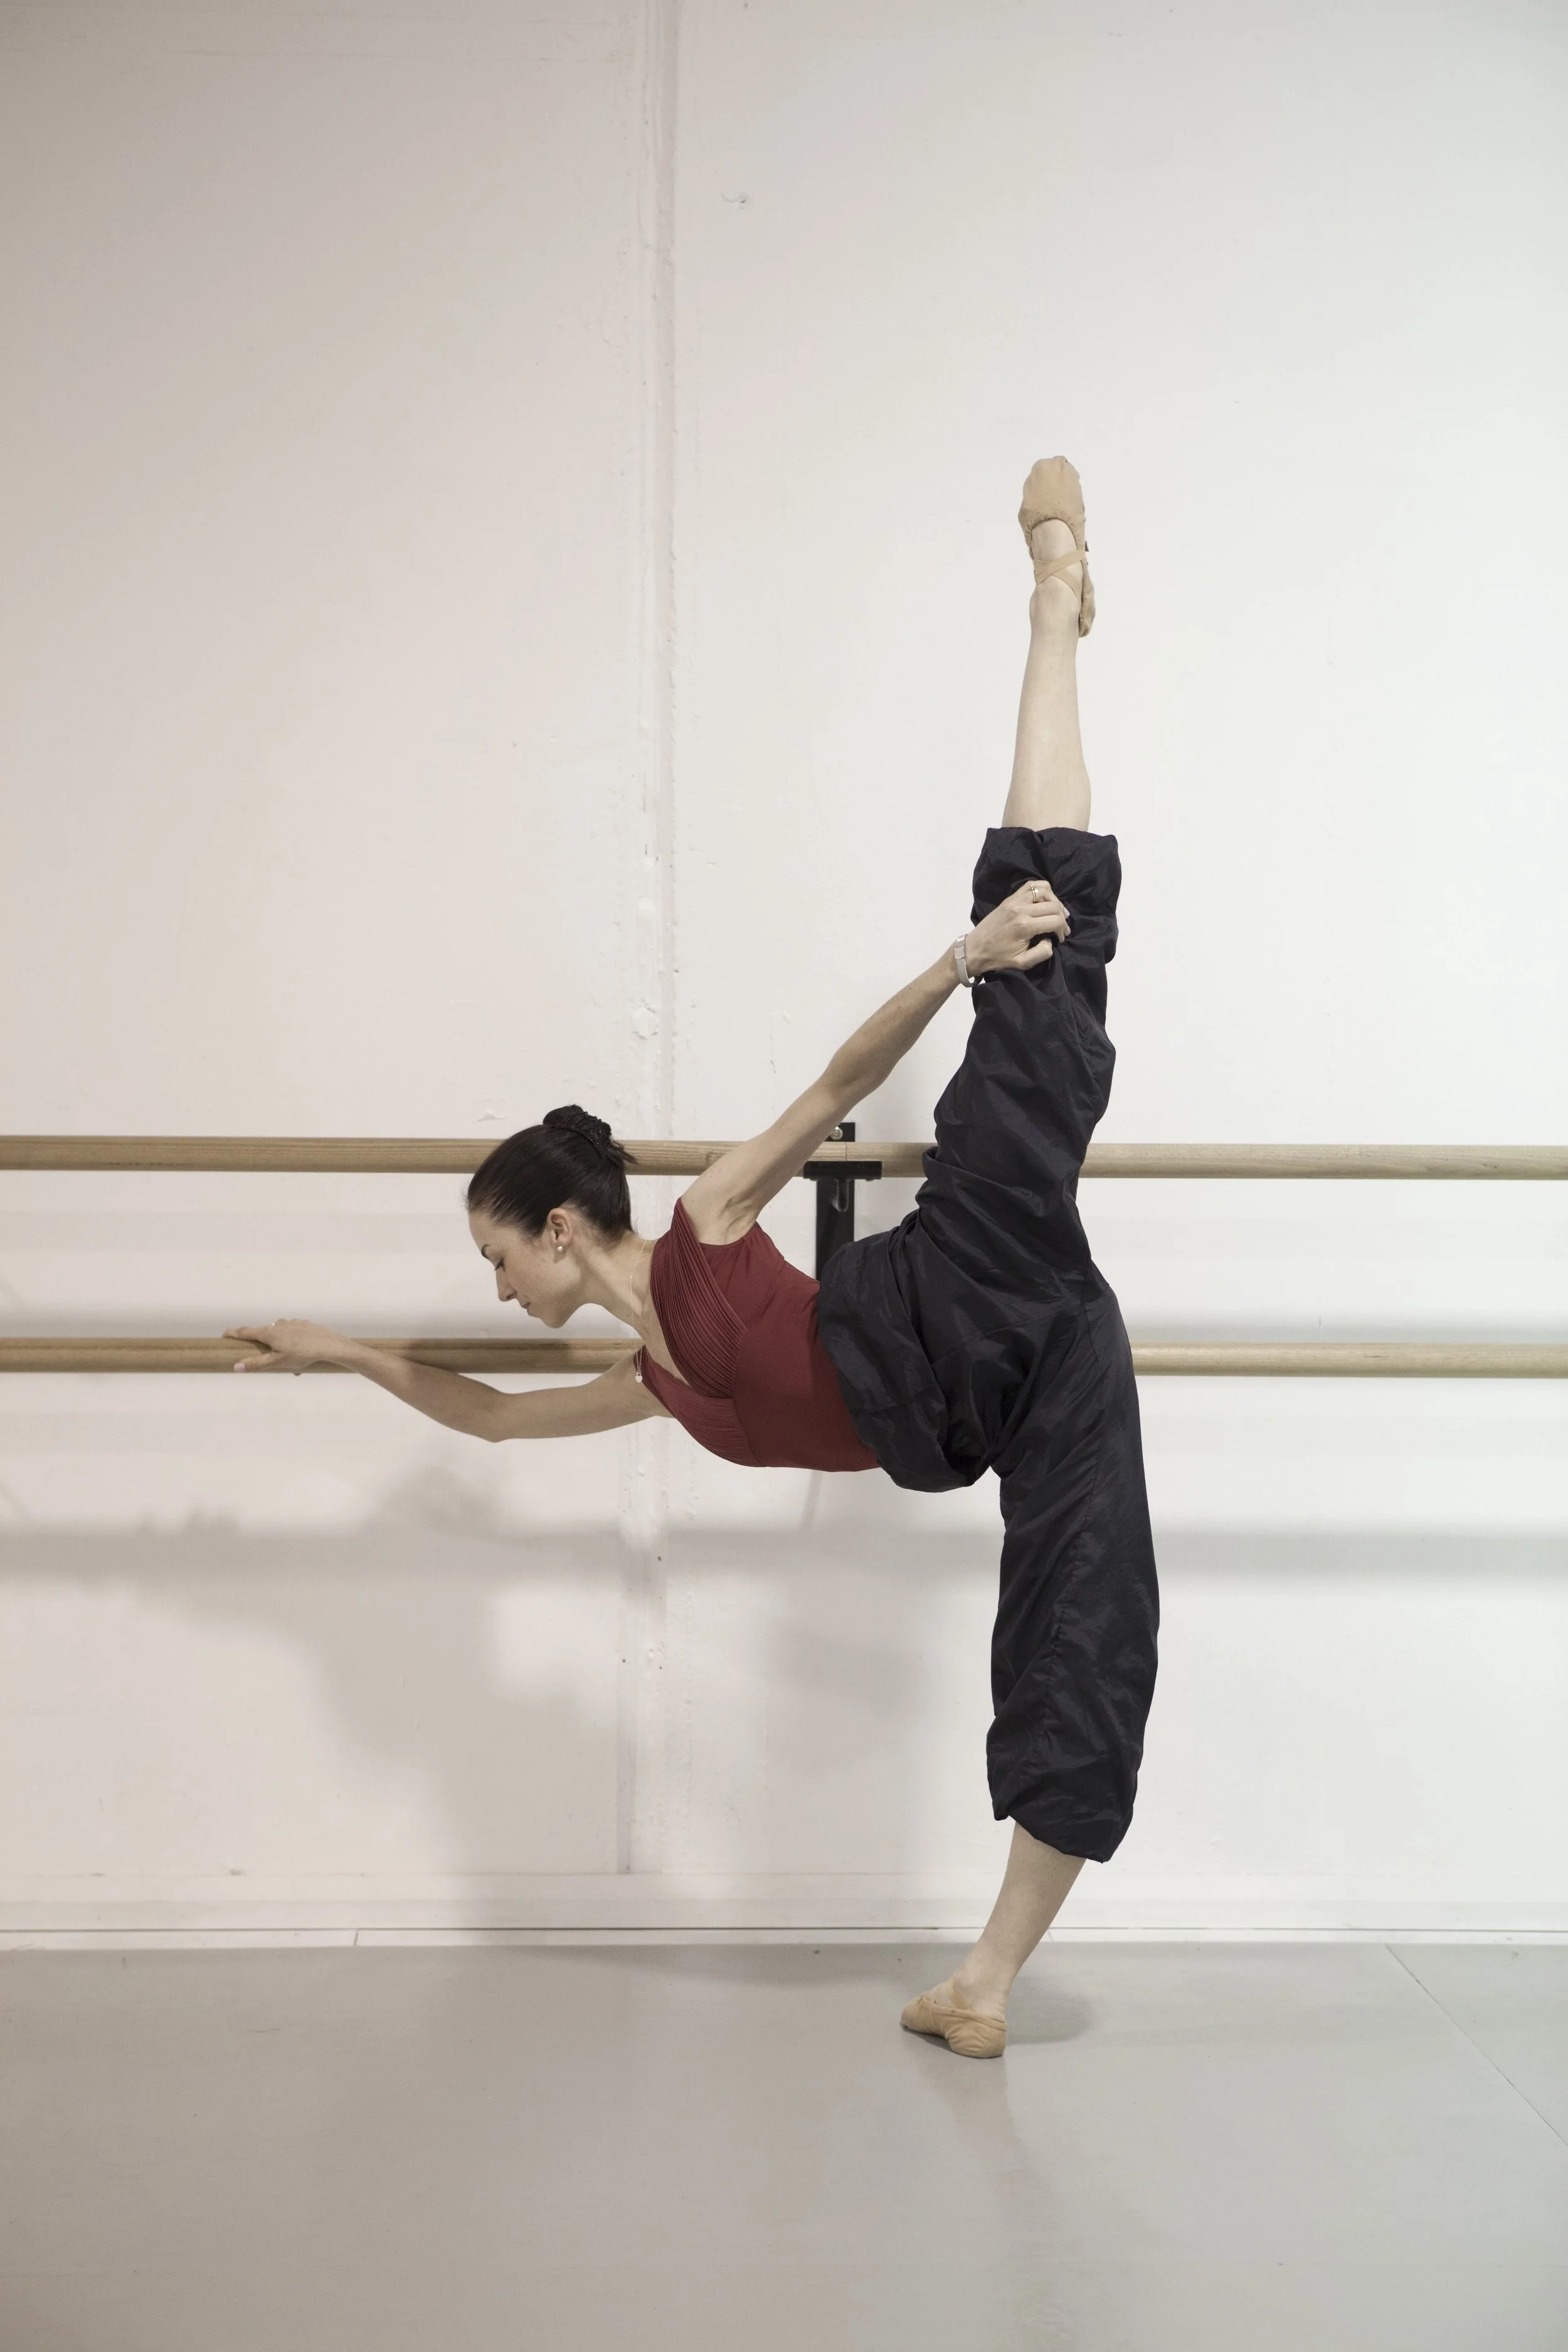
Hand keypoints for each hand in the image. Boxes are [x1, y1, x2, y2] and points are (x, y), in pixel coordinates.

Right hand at [224, 1319, 346, 1374]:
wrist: (328, 1345)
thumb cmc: (302, 1354)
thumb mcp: (277, 1362)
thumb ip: (257, 1364)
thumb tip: (236, 1366)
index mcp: (269, 1333)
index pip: (246, 1331)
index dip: (234, 1333)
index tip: (224, 1335)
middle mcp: (279, 1324)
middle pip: (264, 1333)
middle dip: (263, 1345)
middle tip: (268, 1358)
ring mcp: (292, 1323)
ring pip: (281, 1333)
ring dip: (280, 1344)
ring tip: (290, 1360)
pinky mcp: (304, 1324)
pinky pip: (294, 1333)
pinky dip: (293, 1341)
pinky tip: (301, 1351)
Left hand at [963, 879, 1069, 977]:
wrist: (974, 949)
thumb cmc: (998, 958)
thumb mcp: (1023, 963)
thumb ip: (1042, 953)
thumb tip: (1050, 939)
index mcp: (1025, 926)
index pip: (1056, 920)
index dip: (1063, 929)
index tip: (1060, 938)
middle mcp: (1021, 909)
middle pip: (1053, 906)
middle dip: (1062, 917)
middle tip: (1061, 928)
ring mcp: (1014, 901)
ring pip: (1045, 891)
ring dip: (1055, 901)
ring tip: (1056, 913)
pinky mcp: (1009, 898)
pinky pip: (1031, 885)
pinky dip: (1043, 889)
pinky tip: (1045, 900)